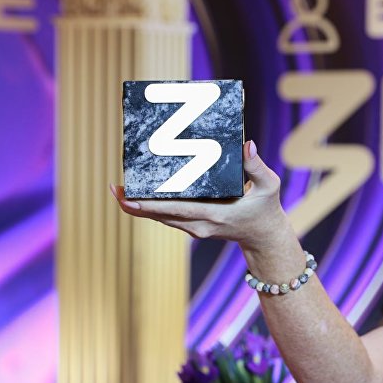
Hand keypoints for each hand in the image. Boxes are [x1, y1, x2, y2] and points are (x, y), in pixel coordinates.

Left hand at [110, 140, 290, 249]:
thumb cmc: (266, 208)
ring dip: (138, 206)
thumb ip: (257, 166)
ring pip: (159, 218)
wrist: (263, 236)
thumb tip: (247, 145)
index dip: (150, 204)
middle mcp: (199, 224)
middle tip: (114, 188)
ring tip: (118, 190)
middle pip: (159, 216)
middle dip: (134, 204)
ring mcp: (194, 228)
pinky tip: (136, 196)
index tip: (129, 197)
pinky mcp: (192, 226)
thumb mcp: (269, 186)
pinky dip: (149, 208)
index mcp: (214, 215)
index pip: (176, 210)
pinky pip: (166, 217)